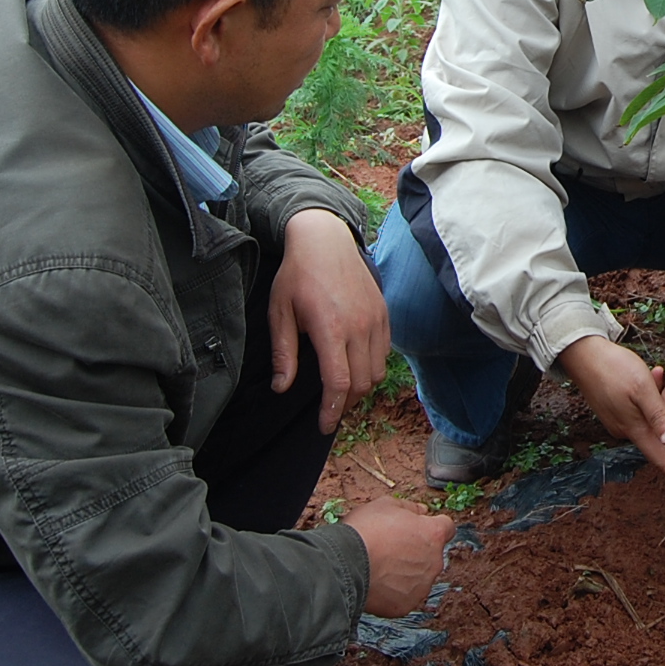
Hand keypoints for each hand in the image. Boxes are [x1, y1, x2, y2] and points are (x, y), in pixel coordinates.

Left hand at [271, 208, 390, 434]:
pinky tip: (354, 366)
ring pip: (377, 371)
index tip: (324, 426)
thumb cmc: (297, 275)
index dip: (332, 411)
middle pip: (362, 383)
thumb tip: (282, 388)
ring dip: (361, 388)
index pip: (339, 382)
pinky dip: (372, 367)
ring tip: (342, 391)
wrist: (325, 239)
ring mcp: (375, 319)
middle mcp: (359, 326)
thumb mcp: (280, 313)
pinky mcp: (384, 313)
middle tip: (329, 411)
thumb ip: (283, 354)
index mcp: (331, 328)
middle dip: (346, 404)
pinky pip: (384, 352)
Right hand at [344, 498, 456, 617]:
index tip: (416, 529)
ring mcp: (422, 586)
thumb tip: (422, 511)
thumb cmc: (365, 531)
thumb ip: (410, 507)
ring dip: (406, 573)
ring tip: (380, 567)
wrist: (344, 564)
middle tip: (391, 549)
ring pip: (419, 577)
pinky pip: (404, 597)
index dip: (430, 527)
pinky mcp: (406, 605)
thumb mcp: (386, 505)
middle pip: (432, 555)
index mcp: (433, 534)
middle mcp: (434, 562)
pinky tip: (377, 584)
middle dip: (417, 552)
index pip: (446, 528)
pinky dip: (394, 592)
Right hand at [557, 335, 664, 497]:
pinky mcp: (617, 405)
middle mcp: (627, 427)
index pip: (661, 458)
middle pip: (664, 429)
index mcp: (634, 428)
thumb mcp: (642, 389)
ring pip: (655, 411)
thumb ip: (659, 415)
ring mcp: (621, 417)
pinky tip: (656, 372)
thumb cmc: (613, 369)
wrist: (582, 353)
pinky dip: (653, 390)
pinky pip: (643, 404)